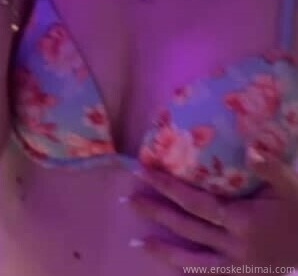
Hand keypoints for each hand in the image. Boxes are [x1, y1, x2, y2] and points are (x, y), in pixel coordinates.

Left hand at [129, 148, 297, 269]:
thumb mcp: (290, 186)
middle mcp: (233, 244)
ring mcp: (235, 266)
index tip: (145, 172)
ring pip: (192, 258)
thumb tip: (250, 147)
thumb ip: (269, 166)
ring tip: (136, 243)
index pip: (196, 202)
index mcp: (242, 219)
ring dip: (163, 250)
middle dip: (156, 212)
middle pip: (186, 227)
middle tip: (128, 199)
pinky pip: (207, 275)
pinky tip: (169, 266)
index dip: (168, 187)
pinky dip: (186, 271)